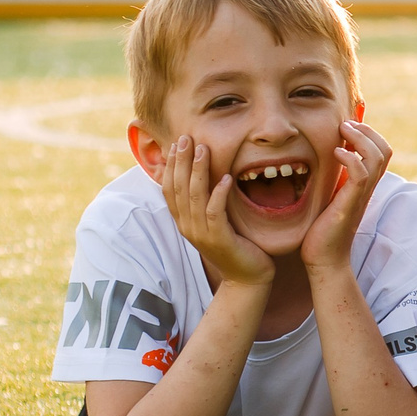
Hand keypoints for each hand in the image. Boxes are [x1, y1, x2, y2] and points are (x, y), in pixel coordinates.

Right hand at [160, 136, 273, 287]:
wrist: (247, 277)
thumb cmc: (235, 245)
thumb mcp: (215, 221)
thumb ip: (205, 202)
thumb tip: (202, 177)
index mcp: (184, 221)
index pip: (169, 188)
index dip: (171, 166)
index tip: (177, 143)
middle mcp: (187, 226)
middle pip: (178, 189)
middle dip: (181, 161)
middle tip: (186, 138)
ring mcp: (201, 234)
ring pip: (194, 197)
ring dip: (199, 172)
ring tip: (204, 149)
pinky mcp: (219, 239)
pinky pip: (215, 213)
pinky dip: (219, 194)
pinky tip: (227, 178)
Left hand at [301, 118, 391, 272]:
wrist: (323, 259)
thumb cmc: (322, 228)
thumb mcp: (330, 195)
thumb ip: (334, 178)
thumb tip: (327, 158)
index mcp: (364, 184)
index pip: (381, 151)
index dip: (369, 133)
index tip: (347, 127)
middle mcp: (367, 188)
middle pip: (385, 150)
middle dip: (368, 131)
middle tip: (346, 124)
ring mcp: (361, 195)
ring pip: (377, 158)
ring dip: (361, 138)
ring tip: (343, 130)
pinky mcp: (350, 204)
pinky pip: (361, 175)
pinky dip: (351, 158)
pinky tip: (335, 153)